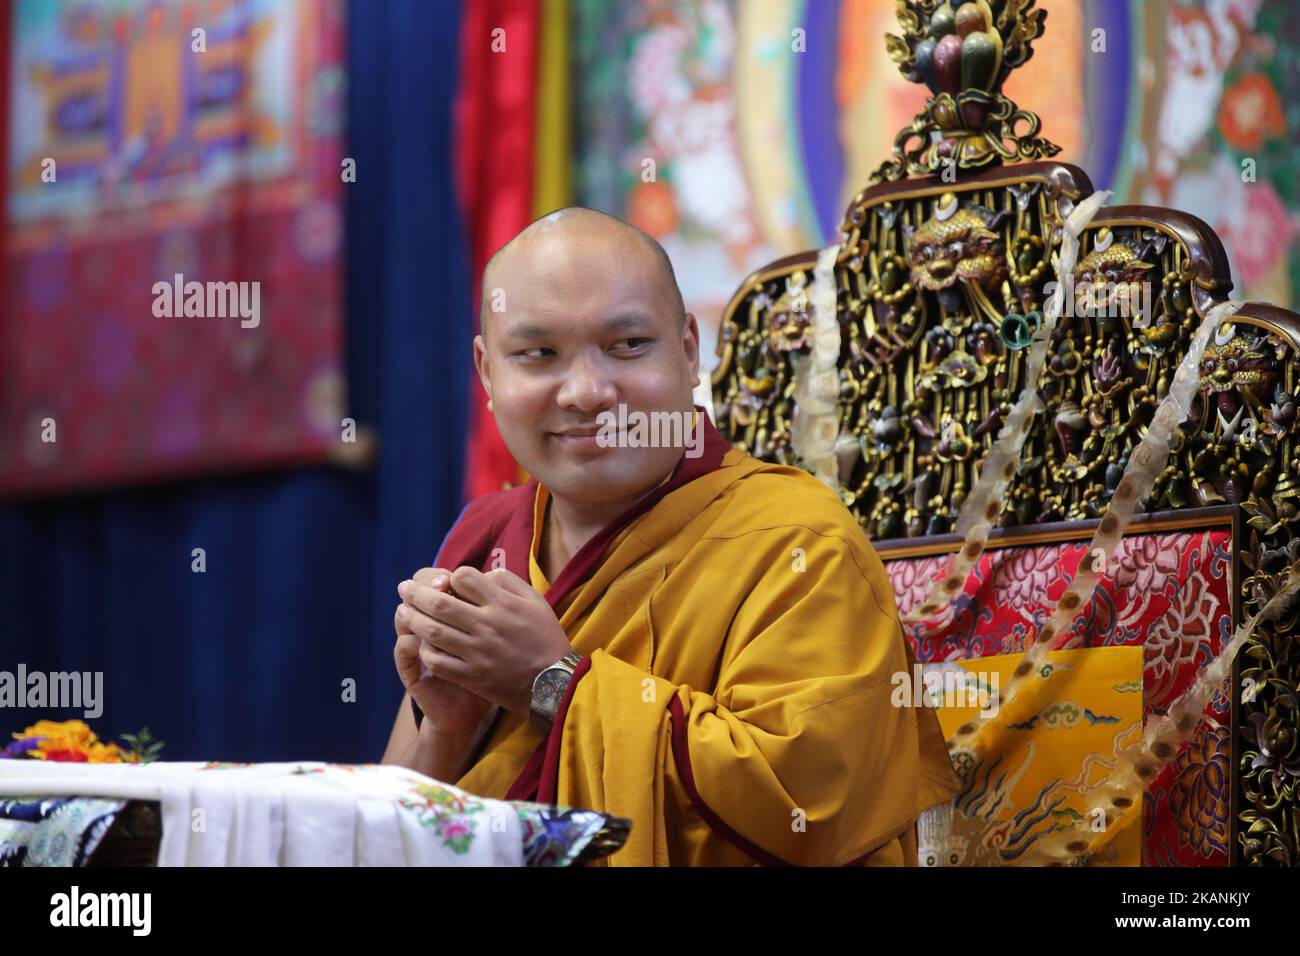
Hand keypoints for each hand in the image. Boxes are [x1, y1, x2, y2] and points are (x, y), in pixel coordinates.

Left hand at [399, 566, 576, 714]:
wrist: (555, 684)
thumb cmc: (546, 638)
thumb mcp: (536, 601)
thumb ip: (509, 582)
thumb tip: (482, 574)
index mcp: (503, 604)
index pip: (463, 578)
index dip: (451, 576)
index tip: (449, 582)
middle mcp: (487, 625)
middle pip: (440, 603)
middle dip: (416, 593)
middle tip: (403, 588)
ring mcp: (477, 652)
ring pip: (433, 632)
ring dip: (413, 620)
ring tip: (402, 611)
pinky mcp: (472, 676)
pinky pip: (438, 662)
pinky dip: (425, 651)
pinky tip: (421, 644)